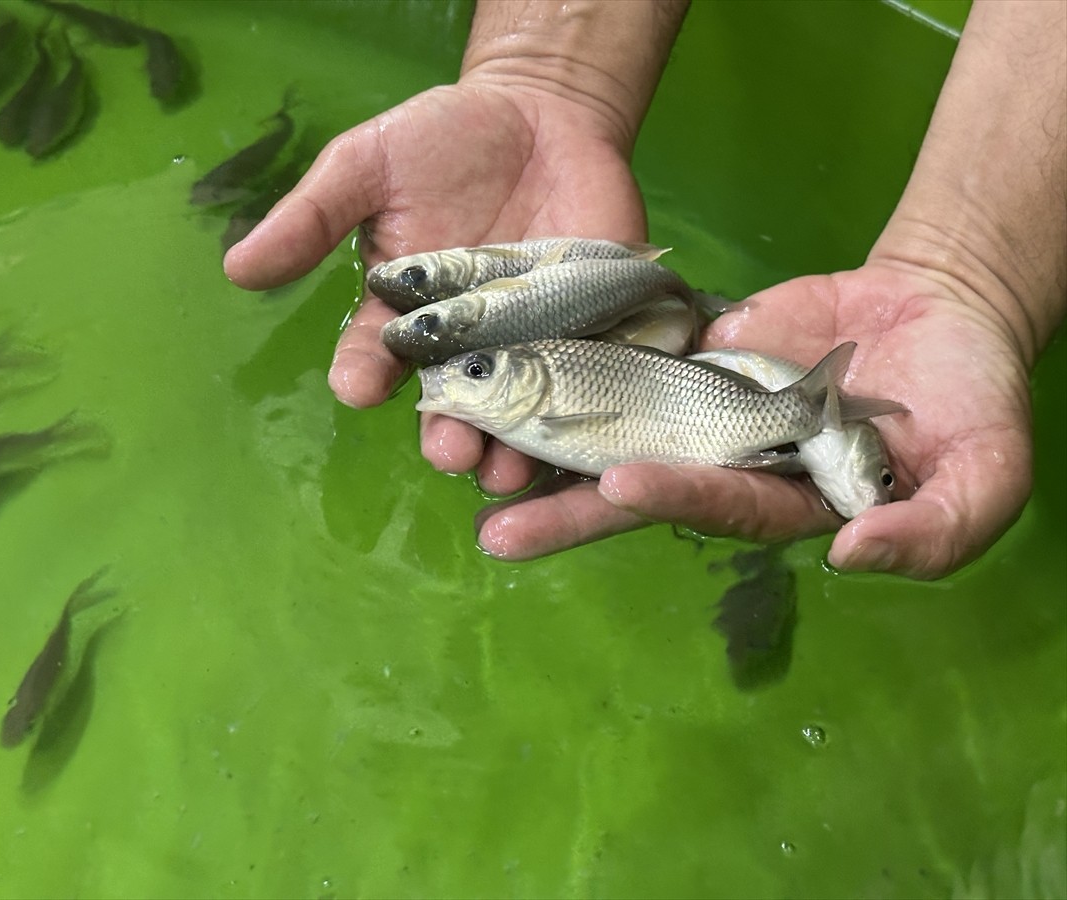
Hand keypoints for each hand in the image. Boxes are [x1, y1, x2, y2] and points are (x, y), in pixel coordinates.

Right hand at [224, 79, 648, 491]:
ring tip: (507, 465)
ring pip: (520, 408)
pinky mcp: (593, 327)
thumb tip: (238, 267)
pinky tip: (579, 433)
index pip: (375, 356)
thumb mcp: (367, 164)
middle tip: (449, 449)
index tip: (358, 387)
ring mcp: (532, 339)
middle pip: (452, 404)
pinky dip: (585, 408)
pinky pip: (588, 376)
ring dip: (512, 444)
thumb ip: (314, 216)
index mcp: (406, 313)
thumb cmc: (445, 138)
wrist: (542, 111)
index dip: (364, 373)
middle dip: (448, 432)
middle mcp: (467, 342)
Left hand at [474, 262, 1033, 579]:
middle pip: (641, 484)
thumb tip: (854, 555)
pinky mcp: (692, 347)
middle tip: (495, 530)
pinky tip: (513, 363)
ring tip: (475, 453)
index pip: (721, 504)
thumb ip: (931, 529)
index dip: (674, 496)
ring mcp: (703, 402)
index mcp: (786, 500)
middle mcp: (729, 460)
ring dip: (551, 439)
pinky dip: (573, 357)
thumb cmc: (975, 403)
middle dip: (569, 510)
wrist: (944, 306)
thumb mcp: (983, 477)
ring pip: (616, 422)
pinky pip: (628, 350)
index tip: (619, 483)